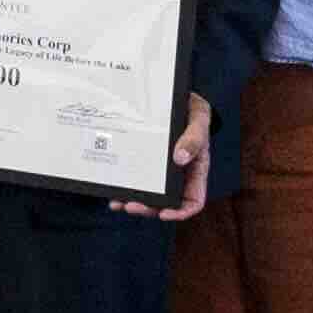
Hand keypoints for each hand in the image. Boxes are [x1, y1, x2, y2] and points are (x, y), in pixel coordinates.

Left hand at [126, 92, 214, 224]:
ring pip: (150, 194)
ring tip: (119, 203)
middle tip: (131, 206)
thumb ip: (194, 138)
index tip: (164, 214)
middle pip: (166, 202)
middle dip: (149, 208)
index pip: (193, 200)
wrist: (176, 97)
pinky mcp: (146, 162)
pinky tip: (113, 190)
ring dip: (135, 201)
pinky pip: (137, 179)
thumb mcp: (198, 119)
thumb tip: (180, 158)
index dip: (180, 212)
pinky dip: (126, 187)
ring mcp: (161, 170)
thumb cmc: (192, 110)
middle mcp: (178, 174)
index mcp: (196, 169)